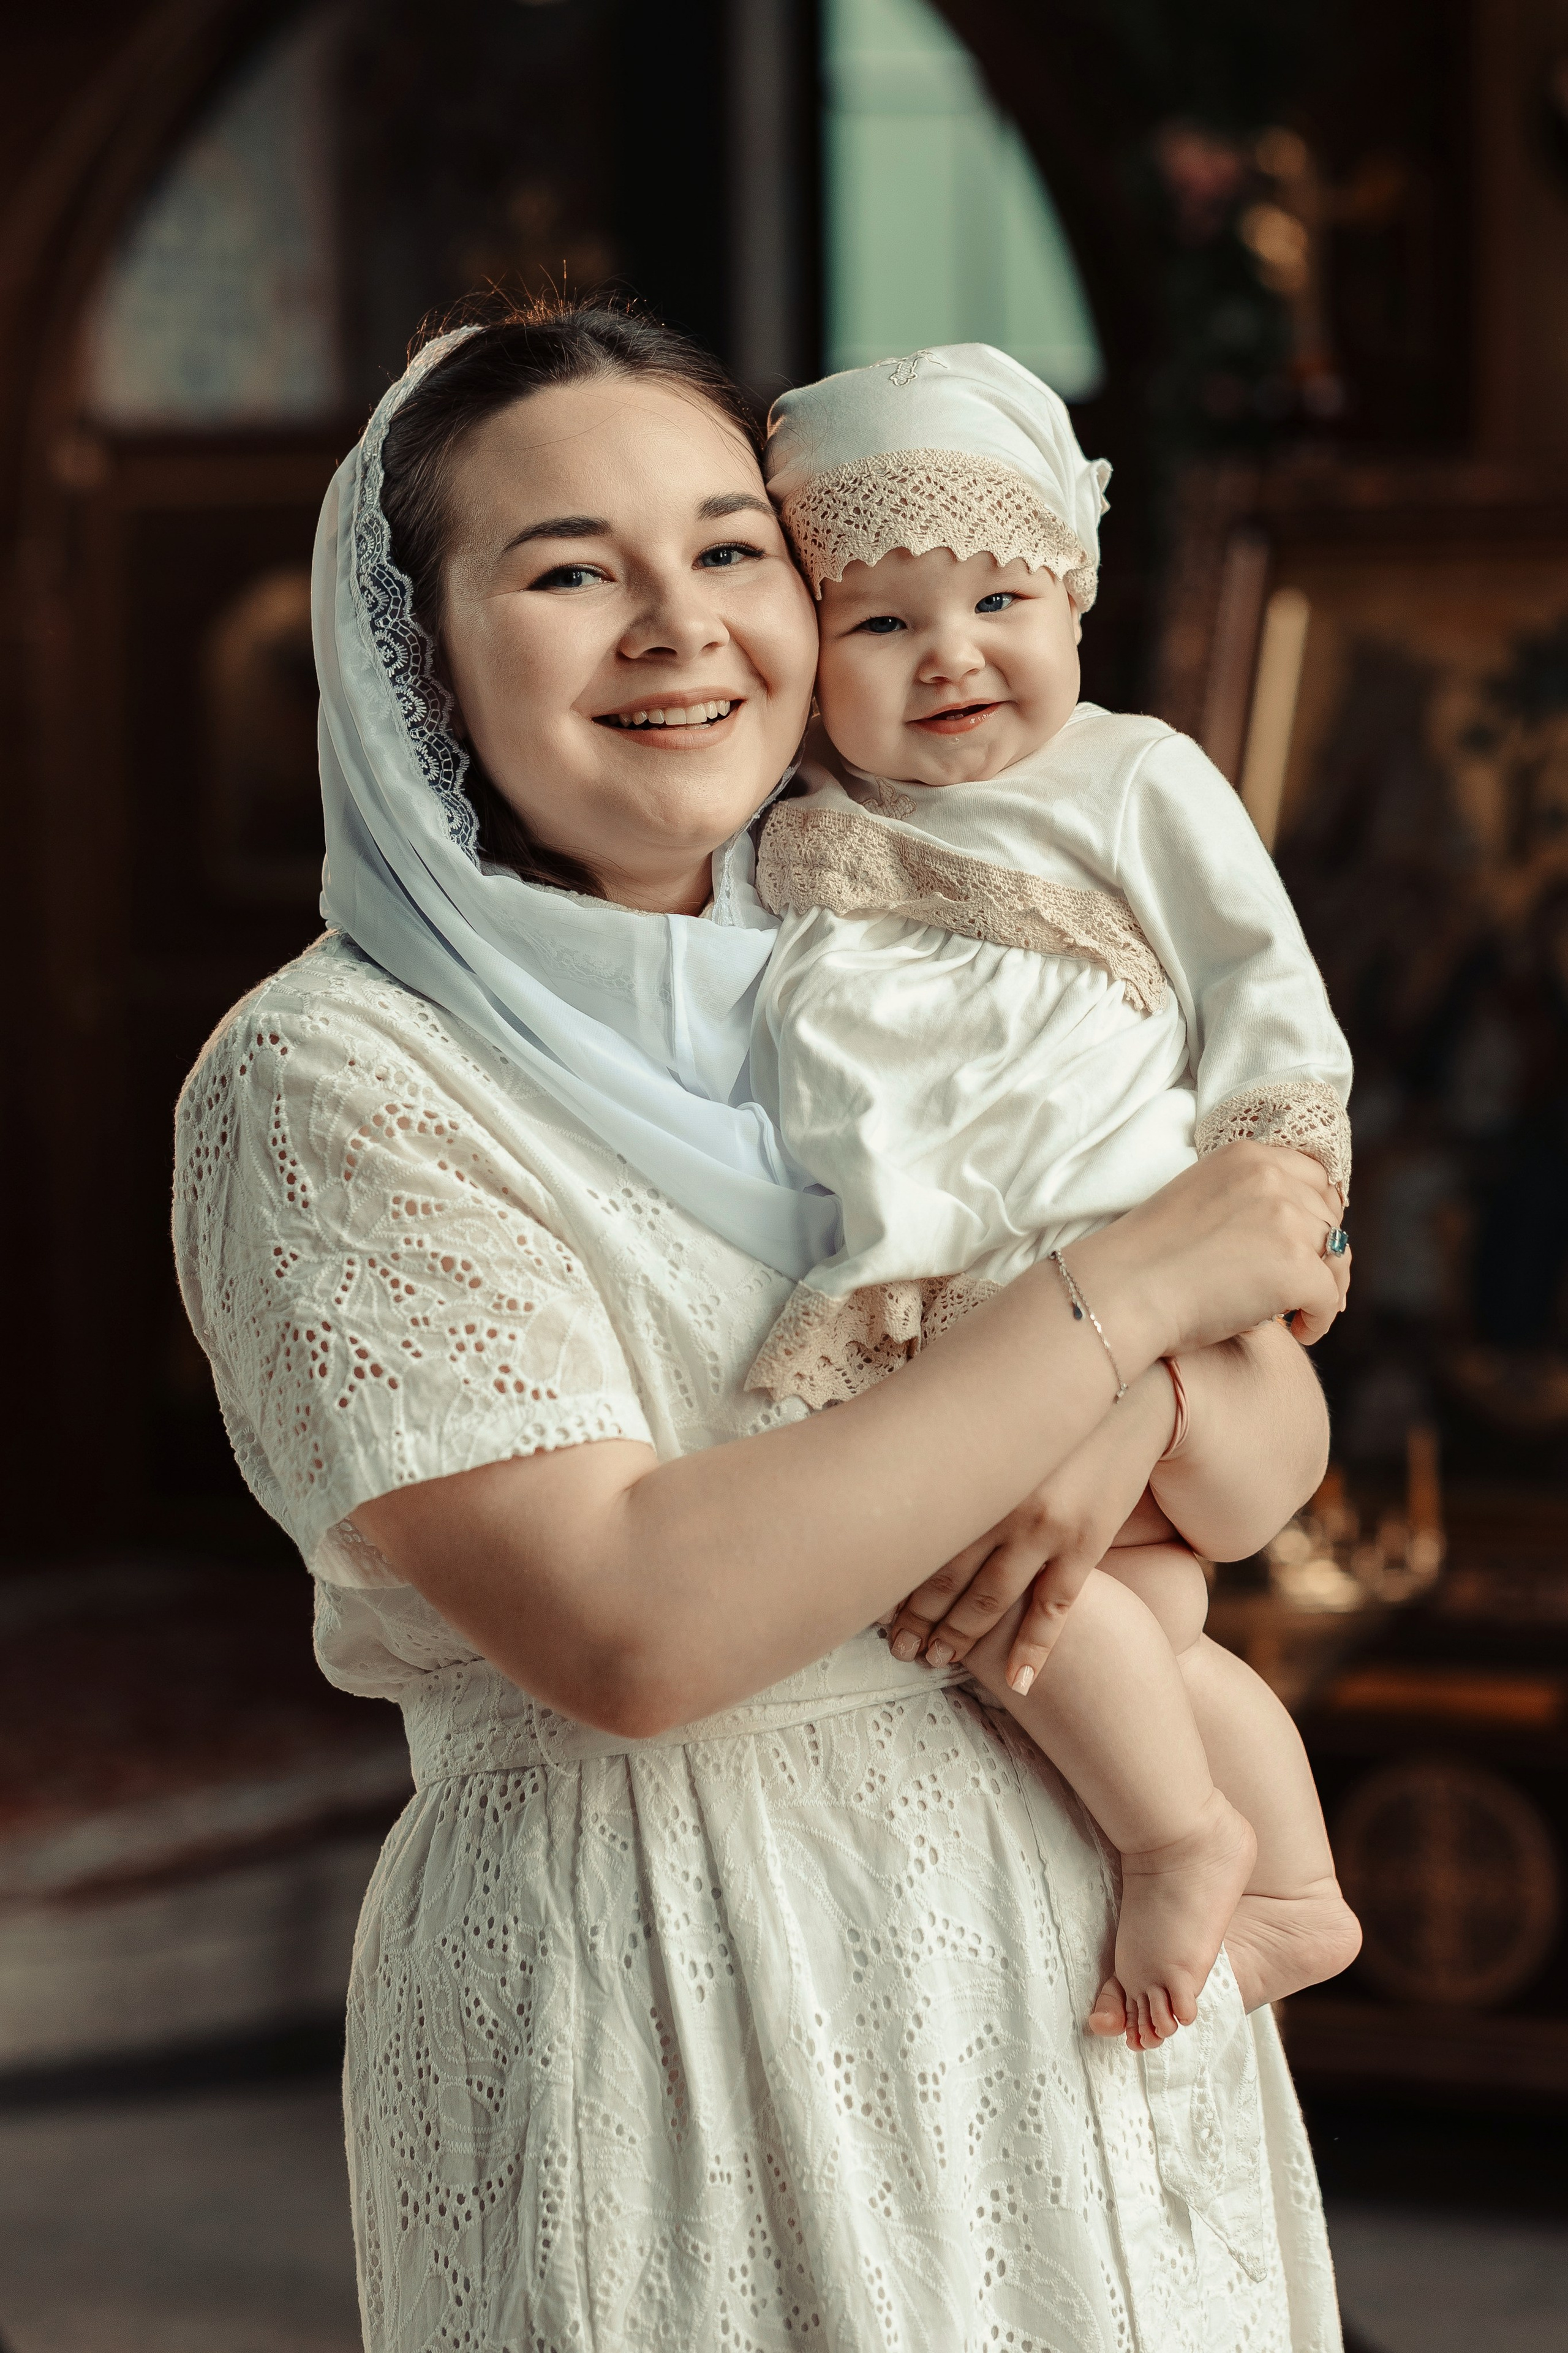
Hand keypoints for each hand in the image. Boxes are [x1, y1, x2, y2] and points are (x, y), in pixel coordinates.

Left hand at [884, 1364, 1177, 1690]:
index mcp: (969, 1472)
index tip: (874, 1609)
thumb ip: (950, 1444)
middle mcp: (1000, 1507)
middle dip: (918, 1621)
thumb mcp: (991, 1414)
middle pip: (945, 1579)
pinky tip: (1018, 1682)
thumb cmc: (1049, 1399)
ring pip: (991, 1601)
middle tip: (898, 1650)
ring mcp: (1045, 1531)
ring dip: (960, 1638)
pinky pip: (1055, 1610)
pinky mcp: (1085, 1545)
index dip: (895, 1582)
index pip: (918, 1542)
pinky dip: (1034, 1649)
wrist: (1130, 1395)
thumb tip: (898, 1459)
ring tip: (936, 1662)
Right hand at [1071, 1142, 1349, 1367]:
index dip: (1317, 1213)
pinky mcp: (1295, 1267)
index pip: (1314, 1177)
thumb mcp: (1200, 1199)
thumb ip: (1244, 1202)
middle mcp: (1271, 1178)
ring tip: (1300, 1312)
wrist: (1122, 1290)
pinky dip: (1319, 1319)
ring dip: (1325, 1286)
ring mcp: (1286, 1221)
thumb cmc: (1147, 1259)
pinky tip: (1296, 1331)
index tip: (1308, 1243)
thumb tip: (1289, 1237)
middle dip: (1323, 1252)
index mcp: (1246, 1156)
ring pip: (1338, 1256)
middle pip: (1329, 1216)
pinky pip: (1329, 1297)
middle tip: (1306, 1286)